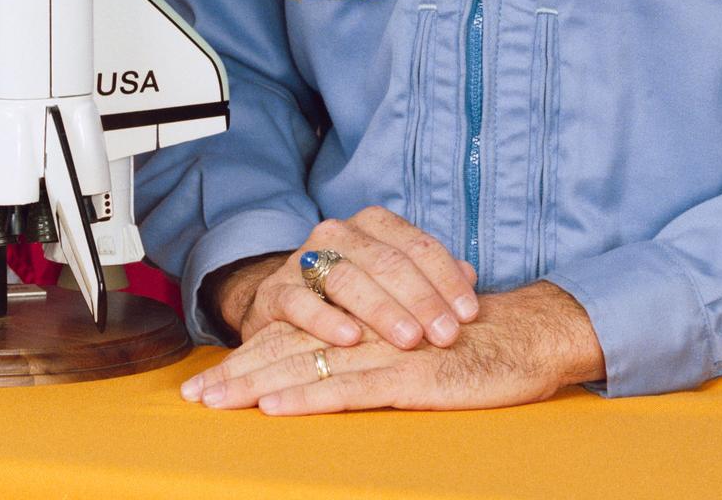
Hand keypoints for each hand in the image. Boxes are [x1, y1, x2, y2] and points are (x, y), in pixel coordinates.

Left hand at [184, 282, 604, 413]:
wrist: (529, 336)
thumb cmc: (474, 342)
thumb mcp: (415, 339)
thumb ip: (376, 343)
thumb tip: (334, 361)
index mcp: (366, 315)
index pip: (298, 334)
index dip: (251, 355)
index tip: (207, 380)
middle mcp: (370, 324)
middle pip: (291, 346)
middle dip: (238, 372)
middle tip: (192, 395)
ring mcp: (387, 348)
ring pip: (309, 364)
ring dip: (256, 384)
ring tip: (215, 401)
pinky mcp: (409, 375)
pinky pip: (349, 386)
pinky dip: (308, 396)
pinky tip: (274, 405)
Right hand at [205, 207, 479, 354]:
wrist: (285, 303)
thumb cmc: (354, 294)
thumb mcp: (394, 281)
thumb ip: (431, 276)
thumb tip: (471, 275)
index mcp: (373, 224)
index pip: (419, 246)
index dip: (447, 280)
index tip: (470, 314)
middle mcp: (339, 233)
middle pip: (388, 263)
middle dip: (422, 300)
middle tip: (446, 334)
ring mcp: (304, 259)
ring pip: (349, 279)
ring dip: (383, 311)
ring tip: (410, 339)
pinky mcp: (277, 291)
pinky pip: (302, 302)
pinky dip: (327, 320)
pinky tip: (352, 339)